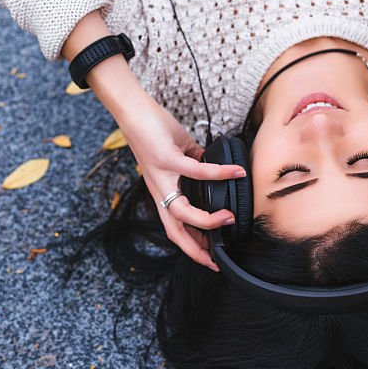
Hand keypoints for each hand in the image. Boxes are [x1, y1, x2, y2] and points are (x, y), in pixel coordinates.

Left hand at [120, 100, 245, 271]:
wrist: (132, 108)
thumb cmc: (153, 128)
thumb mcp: (178, 152)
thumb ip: (196, 163)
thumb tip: (216, 167)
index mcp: (161, 190)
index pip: (175, 226)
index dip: (192, 245)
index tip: (210, 256)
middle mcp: (158, 189)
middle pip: (174, 230)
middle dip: (196, 250)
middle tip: (215, 260)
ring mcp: (161, 175)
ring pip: (180, 211)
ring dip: (206, 221)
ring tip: (228, 218)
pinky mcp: (166, 158)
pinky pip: (196, 172)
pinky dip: (219, 174)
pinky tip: (235, 172)